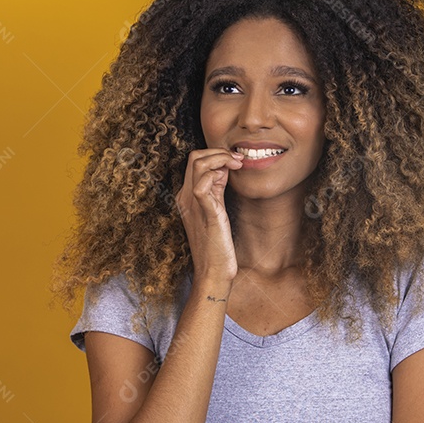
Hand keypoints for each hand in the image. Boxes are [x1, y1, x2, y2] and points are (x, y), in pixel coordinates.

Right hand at [175, 147, 242, 286]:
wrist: (213, 271)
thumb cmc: (216, 244)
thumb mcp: (215, 210)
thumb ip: (216, 188)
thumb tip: (224, 167)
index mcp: (186, 196)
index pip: (195, 160)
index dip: (215, 155)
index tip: (234, 161)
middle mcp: (185, 197)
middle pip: (194, 157)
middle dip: (219, 152)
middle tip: (238, 160)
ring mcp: (193, 205)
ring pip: (198, 164)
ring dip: (221, 158)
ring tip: (237, 165)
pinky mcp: (206, 214)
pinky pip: (202, 186)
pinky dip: (216, 174)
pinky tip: (228, 178)